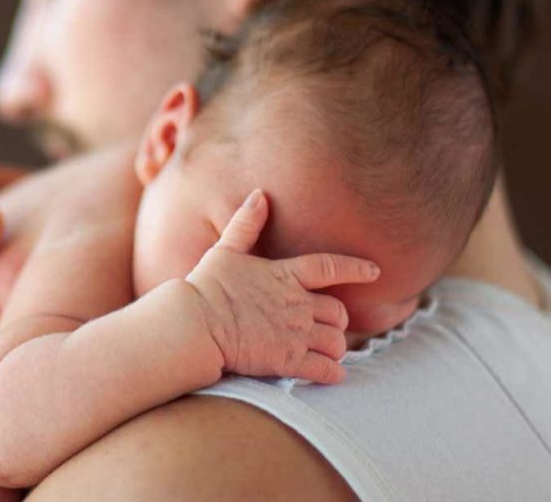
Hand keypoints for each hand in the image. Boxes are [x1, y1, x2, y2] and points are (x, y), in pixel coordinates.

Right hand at [185, 189, 379, 383]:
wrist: (194, 323)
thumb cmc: (206, 286)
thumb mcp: (225, 250)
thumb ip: (246, 224)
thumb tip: (259, 194)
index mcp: (285, 275)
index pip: (330, 268)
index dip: (356, 269)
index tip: (375, 271)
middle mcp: (297, 304)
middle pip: (338, 312)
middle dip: (337, 321)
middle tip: (328, 326)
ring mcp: (294, 334)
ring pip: (336, 343)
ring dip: (335, 348)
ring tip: (326, 351)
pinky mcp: (287, 361)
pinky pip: (325, 370)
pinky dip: (332, 373)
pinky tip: (329, 374)